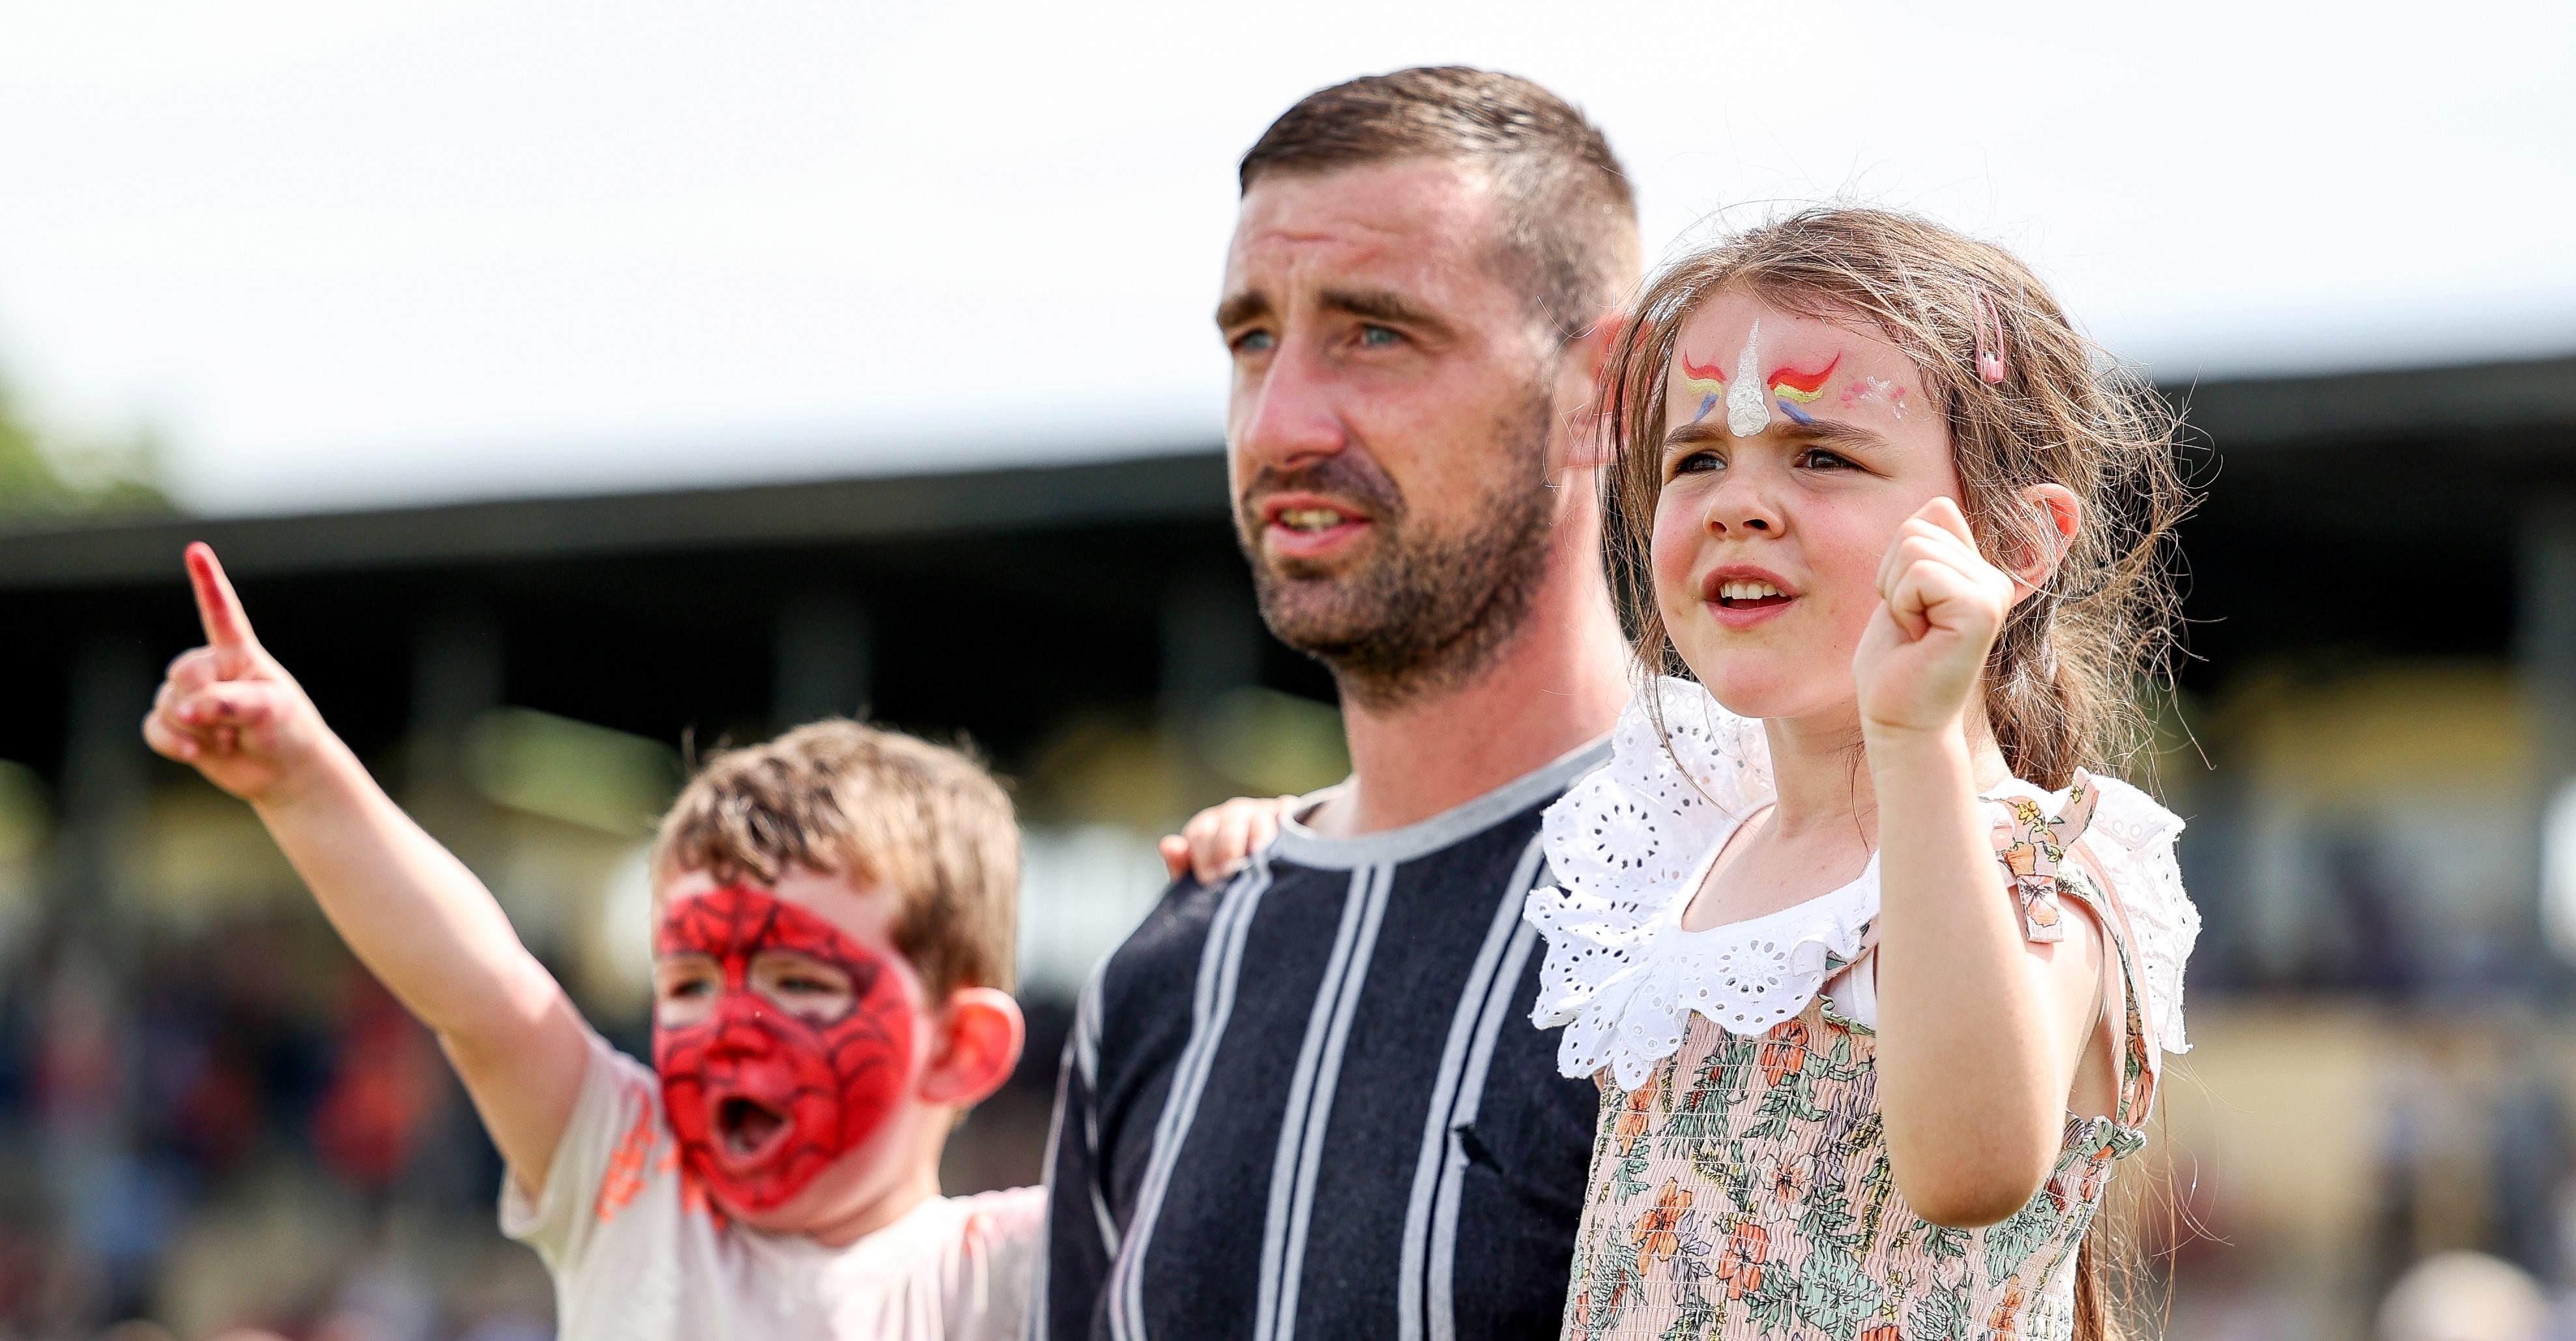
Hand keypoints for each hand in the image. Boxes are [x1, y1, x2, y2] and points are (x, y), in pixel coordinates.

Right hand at [142, 543, 333, 802]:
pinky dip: (171, 743)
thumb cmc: (287, 730)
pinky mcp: (175, 724)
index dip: (208, 582)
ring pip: (167, 702)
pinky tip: (194, 753)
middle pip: (184, 672)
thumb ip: (230, 703)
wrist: (283, 768)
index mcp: (240, 654)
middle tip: (234, 725)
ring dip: (195, 728)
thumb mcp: (272, 712)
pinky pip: (154, 727)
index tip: (197, 550)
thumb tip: (185, 710)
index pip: (221, 614)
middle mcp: (211, 668)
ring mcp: (189, 696)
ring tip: (229, 738)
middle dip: (203, 701)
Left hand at [1159, 794, 1296, 885]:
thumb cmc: (1229, 885)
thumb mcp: (1203, 882)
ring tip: (1256, 855)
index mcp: (1208, 827)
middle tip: (1229, 873)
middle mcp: (1233, 814)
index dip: (1201, 858)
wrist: (1272, 886)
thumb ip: (1182, 866)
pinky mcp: (1287, 815)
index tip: (1208, 881)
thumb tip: (1167, 844)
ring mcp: (1262, 812)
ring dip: (1256, 837)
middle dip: (1226, 849)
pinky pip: (1285, 814)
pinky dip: (1283, 827)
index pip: (1199, 834)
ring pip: (1256, 820)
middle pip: (1228, 825)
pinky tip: (1282, 845)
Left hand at [1852, 498, 2013, 741]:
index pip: (1933, 513)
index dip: (1898, 557)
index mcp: (1979, 571)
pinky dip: (1902, 605)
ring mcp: (1992, 591)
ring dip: (1896, 594)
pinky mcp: (1981, 608)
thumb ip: (1923, 548)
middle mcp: (1994, 578)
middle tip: (1910, 624)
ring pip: (1914, 548)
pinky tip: (1918, 638)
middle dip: (1892, 576)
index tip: (1909, 605)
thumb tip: (1940, 503)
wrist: (1899, 719)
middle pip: (1917, 528)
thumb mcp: (1903, 590)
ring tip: (1915, 632)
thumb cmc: (1895, 663)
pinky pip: (1920, 573)